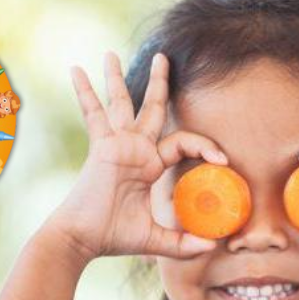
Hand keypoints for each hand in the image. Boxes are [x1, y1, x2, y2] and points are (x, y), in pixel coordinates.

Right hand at [49, 51, 225, 260]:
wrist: (83, 240)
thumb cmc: (114, 238)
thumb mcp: (156, 239)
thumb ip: (182, 243)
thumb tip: (211, 246)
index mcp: (149, 166)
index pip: (181, 142)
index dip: (204, 146)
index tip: (222, 159)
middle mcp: (135, 150)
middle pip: (152, 108)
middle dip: (159, 84)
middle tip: (164, 58)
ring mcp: (117, 145)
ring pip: (122, 103)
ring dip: (118, 78)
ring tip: (110, 53)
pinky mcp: (102, 147)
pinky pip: (93, 114)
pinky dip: (85, 93)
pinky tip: (76, 70)